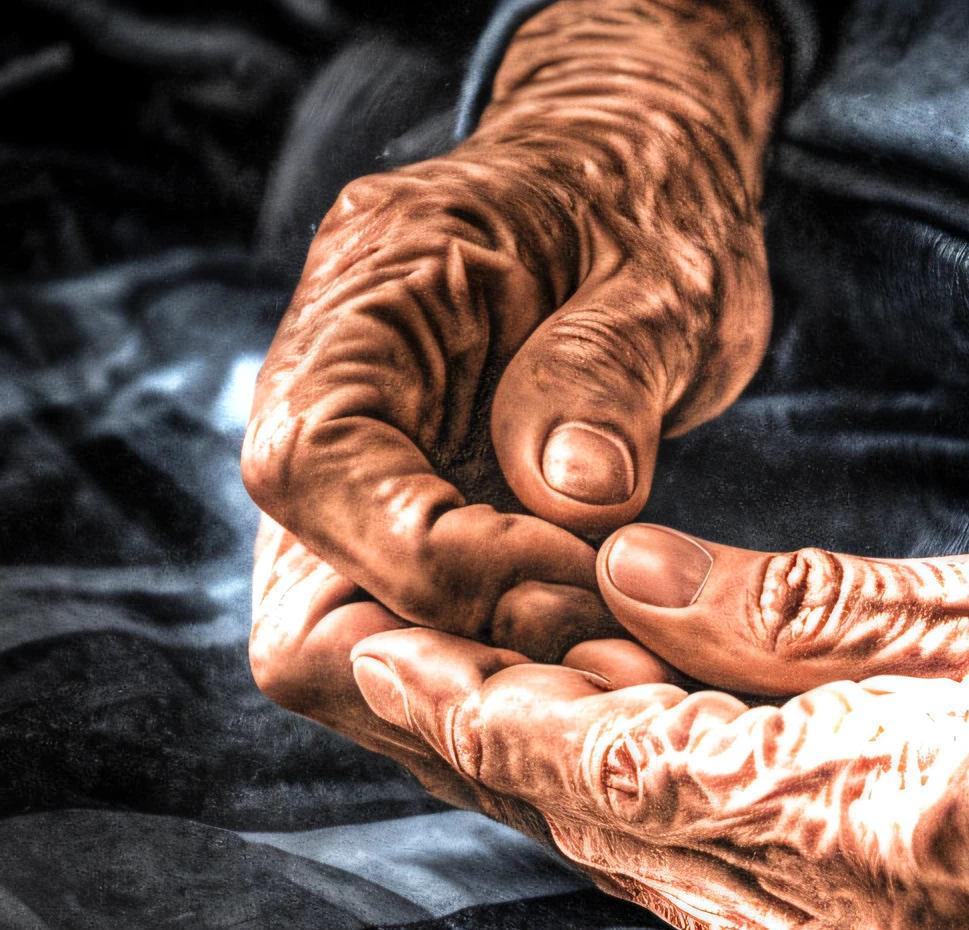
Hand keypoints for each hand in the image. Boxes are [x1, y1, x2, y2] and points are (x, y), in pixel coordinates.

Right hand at [243, 0, 782, 733]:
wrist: (638, 185)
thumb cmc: (649, 204)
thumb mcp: (660, 265)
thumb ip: (606, 371)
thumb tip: (575, 500)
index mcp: (363, 299)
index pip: (313, 466)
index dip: (432, 557)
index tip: (576, 578)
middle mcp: (332, 409)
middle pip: (308, 605)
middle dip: (454, 670)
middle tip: (619, 676)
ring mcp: (368, 491)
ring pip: (364, 659)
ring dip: (493, 703)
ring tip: (634, 694)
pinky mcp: (420, 545)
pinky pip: (430, 656)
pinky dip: (516, 697)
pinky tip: (617, 701)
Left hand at [348, 526, 968, 929]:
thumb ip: (826, 607)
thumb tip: (649, 584)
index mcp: (892, 808)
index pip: (617, 757)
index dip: (481, 706)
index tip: (377, 658)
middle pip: (629, 840)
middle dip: (510, 753)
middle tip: (417, 669)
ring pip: (694, 890)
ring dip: (601, 804)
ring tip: (530, 710)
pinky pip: (778, 929)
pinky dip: (705, 849)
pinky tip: (688, 786)